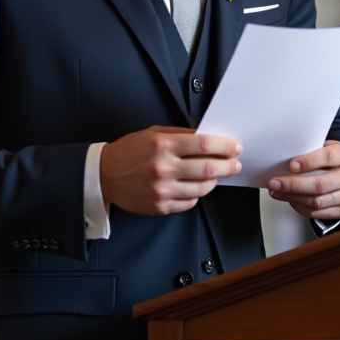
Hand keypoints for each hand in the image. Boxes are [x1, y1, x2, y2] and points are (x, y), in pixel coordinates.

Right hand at [100, 126, 241, 215]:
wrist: (104, 175)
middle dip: (228, 165)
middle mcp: (163, 167)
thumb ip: (181, 134)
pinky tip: (197, 186)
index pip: (204, 144)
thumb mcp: (154, 133)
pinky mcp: (160, 206)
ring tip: (216, 175)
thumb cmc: (130, 151)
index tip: (235, 147)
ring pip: (203, 188)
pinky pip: (190, 202)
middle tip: (235, 164)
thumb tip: (209, 138)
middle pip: (208, 168)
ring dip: (215, 181)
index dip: (225, 146)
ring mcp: (162, 190)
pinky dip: (197, 194)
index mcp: (163, 144)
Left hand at [267, 140, 339, 219]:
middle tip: (275, 182)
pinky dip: (299, 207)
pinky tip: (289, 199)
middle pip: (321, 184)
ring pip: (317, 201)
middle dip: (294, 184)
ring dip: (292, 197)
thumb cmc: (332, 158)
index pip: (328, 157)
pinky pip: (317, 213)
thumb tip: (284, 157)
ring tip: (276, 191)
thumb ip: (311, 150)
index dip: (308, 162)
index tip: (290, 165)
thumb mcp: (327, 146)